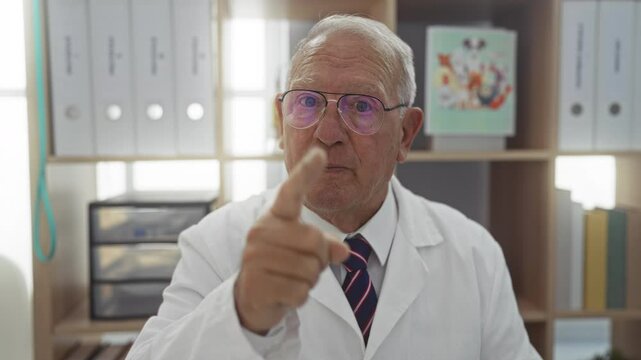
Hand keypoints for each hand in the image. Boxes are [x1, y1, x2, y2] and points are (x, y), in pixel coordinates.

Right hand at [234, 147, 349, 333]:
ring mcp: (255, 257)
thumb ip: (326, 245)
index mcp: (274, 218)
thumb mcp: (305, 252)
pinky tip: (284, 295)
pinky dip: (299, 298)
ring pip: (310, 270)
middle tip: (303, 268)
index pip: (292, 192)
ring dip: (309, 281)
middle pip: (315, 241)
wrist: (251, 301)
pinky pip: (300, 291)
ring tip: (290, 280)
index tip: (320, 152)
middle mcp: (261, 231)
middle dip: (319, 260)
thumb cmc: (282, 269)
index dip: (306, 172)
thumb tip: (345, 252)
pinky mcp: (256, 283)